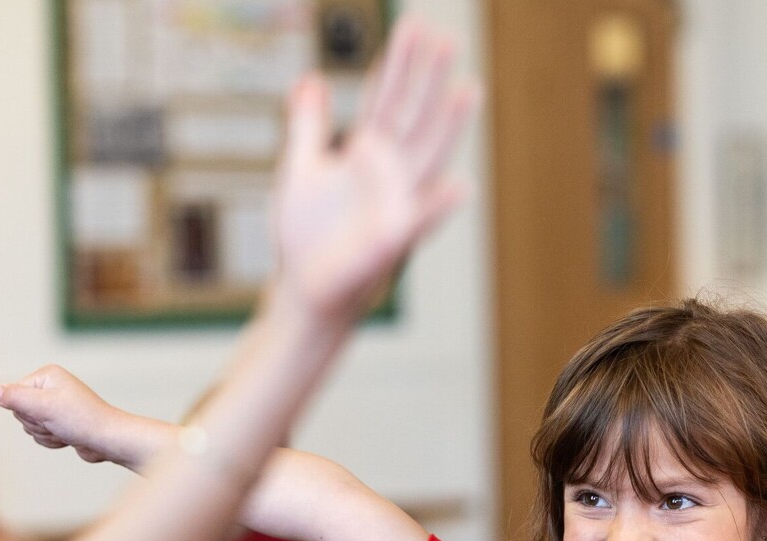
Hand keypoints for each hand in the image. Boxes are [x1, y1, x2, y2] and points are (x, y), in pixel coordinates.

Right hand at [0, 365, 122, 462]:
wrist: (107, 440)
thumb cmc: (81, 420)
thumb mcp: (44, 406)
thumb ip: (16, 398)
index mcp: (46, 376)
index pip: (14, 394)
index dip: (28, 410)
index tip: (48, 412)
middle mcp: (50, 387)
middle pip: (21, 411)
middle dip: (37, 424)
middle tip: (57, 423)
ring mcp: (55, 405)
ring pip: (30, 425)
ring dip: (45, 434)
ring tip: (64, 430)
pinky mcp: (60, 422)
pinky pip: (41, 434)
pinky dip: (52, 440)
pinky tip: (67, 437)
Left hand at [269, 19, 476, 316]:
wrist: (305, 288)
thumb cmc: (305, 235)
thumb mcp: (298, 168)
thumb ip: (308, 124)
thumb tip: (312, 77)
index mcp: (366, 152)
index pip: (387, 98)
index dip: (400, 63)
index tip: (415, 26)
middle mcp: (388, 173)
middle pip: (412, 116)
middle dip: (428, 79)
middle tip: (446, 37)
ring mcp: (395, 204)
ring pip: (426, 156)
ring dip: (448, 125)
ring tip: (467, 88)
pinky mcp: (391, 241)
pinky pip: (418, 219)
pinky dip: (440, 205)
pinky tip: (462, 186)